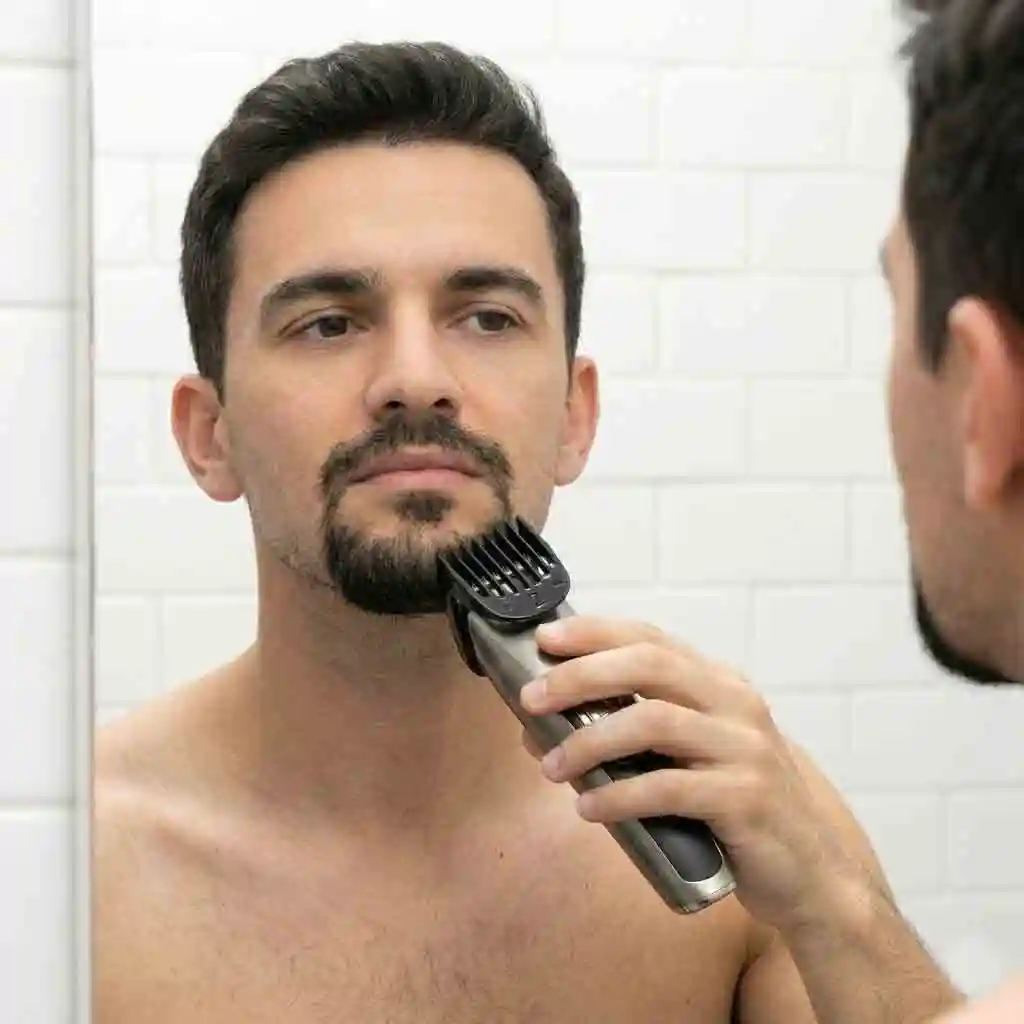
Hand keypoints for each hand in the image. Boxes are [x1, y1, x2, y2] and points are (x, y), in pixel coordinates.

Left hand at [517, 616, 868, 931]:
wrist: (813, 874)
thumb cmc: (735, 809)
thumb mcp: (686, 758)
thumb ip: (626, 736)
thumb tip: (539, 727)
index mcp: (719, 683)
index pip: (650, 638)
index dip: (594, 632)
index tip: (545, 637)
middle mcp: (735, 703)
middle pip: (649, 664)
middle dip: (582, 675)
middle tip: (532, 697)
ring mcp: (745, 748)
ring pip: (653, 722)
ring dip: (589, 741)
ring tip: (549, 765)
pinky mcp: (746, 798)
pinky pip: (668, 788)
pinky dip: (619, 796)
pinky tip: (588, 808)